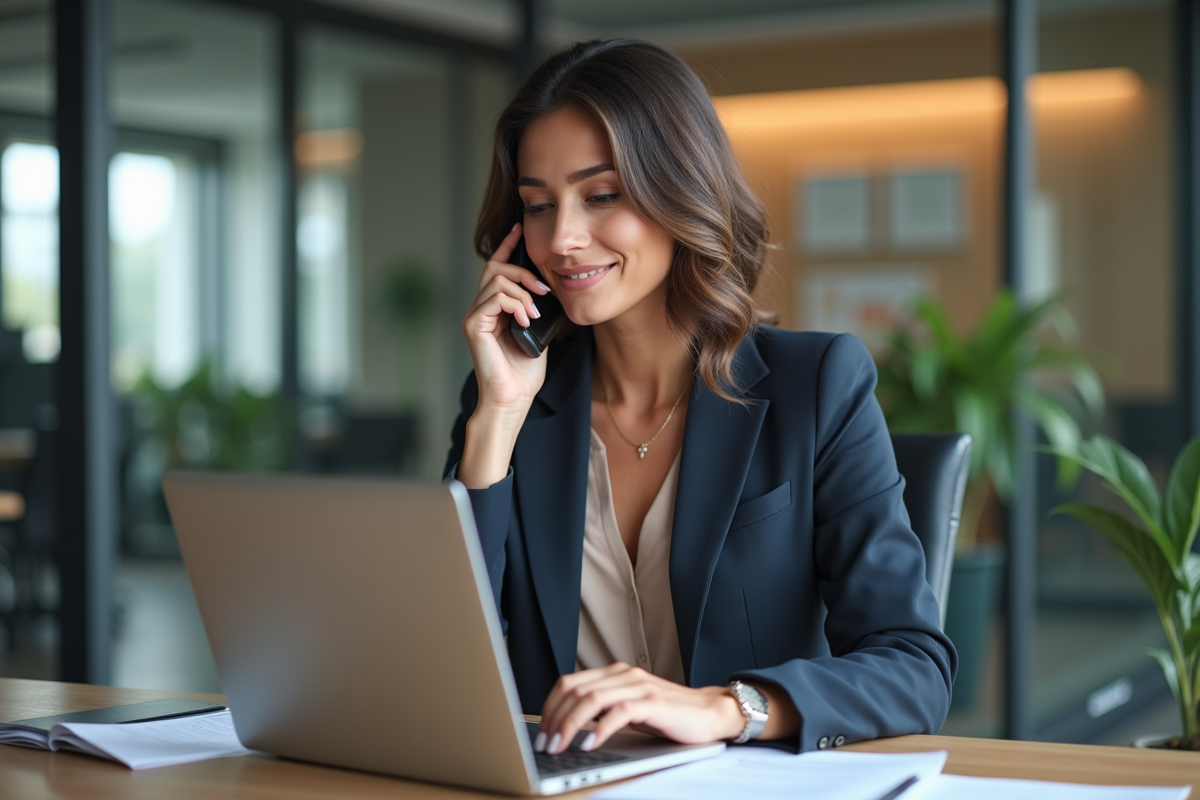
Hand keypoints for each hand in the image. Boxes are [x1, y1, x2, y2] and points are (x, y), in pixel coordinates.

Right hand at [458, 223, 552, 487]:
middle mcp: (480, 309)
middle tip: (544, 287)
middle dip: (522, 271)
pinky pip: (493, 299)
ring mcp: (475, 317)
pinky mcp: (473, 326)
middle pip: (495, 269)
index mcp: (495, 309)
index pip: (497, 269)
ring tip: (535, 312)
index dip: (508, 247)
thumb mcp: (539, 332)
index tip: (520, 230)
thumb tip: (551, 288)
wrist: (513, 398)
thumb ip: (538, 309)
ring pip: (496, 281)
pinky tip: (525, 320)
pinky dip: (514, 305)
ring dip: (523, 292)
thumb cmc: (525, 373)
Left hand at [534, 663, 744, 753]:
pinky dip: (599, 729)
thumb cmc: (668, 715)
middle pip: (575, 690)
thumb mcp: (628, 709)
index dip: (550, 707)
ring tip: (560, 746)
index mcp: (614, 673)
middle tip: (545, 744)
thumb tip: (567, 727)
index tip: (541, 732)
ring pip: (591, 699)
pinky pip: (618, 712)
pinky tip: (589, 744)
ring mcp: (639, 686)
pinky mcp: (653, 703)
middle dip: (554, 719)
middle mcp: (623, 675)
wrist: (709, 714)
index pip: (569, 683)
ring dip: (570, 725)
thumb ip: (603, 709)